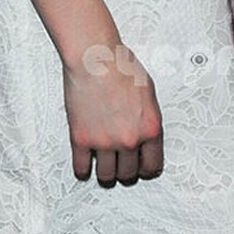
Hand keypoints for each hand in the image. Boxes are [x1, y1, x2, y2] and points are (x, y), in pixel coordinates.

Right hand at [63, 43, 163, 185]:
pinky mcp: (81, 139)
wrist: (94, 56)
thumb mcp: (149, 92)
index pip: (152, 166)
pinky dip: (83, 169)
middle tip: (121, 166)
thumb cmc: (120, 66)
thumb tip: (146, 131)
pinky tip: (85, 165)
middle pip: (129, 174)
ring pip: (107, 177)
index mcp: (150, 128)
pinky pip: (81, 168)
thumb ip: (148, 117)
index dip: (146, 169)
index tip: (141, 169)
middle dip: (126, 171)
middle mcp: (129, 139)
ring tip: (104, 167)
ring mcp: (104, 142)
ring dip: (106, 174)